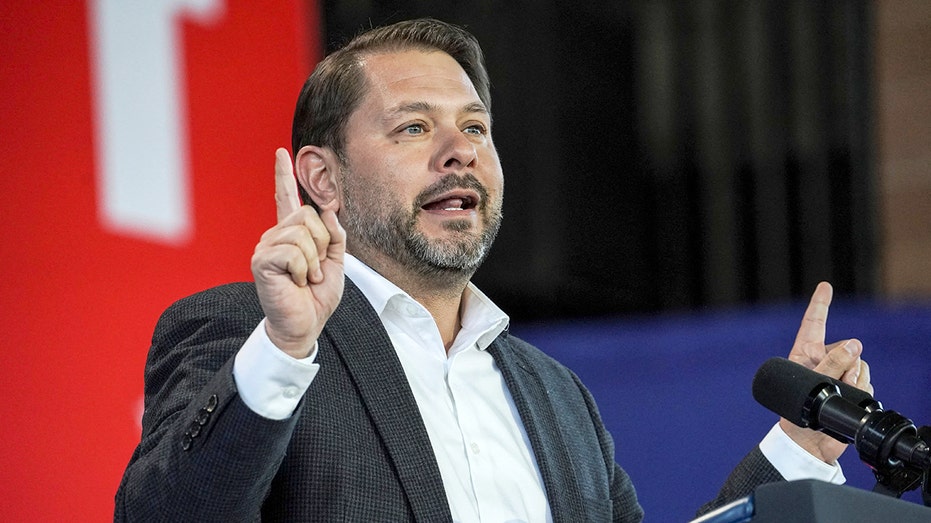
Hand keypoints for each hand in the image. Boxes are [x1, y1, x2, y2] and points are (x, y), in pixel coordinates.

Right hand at [250, 148, 345, 357]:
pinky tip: (296, 282)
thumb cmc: (317, 296)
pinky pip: (293, 251)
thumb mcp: (336, 262)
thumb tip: (327, 209)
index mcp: (292, 234)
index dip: (284, 175)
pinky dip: (303, 269)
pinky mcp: (262, 261)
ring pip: (302, 233)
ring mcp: (266, 247)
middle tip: (315, 269)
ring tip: (305, 278)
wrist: (305, 324)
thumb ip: (335, 235)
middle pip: (308, 215)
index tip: (281, 153)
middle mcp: (275, 236)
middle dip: (322, 244)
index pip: (286, 198)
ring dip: (313, 260)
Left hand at [779, 281, 872, 463]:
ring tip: (834, 393)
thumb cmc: (798, 410)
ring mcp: (841, 373)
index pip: (813, 324)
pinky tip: (846, 399)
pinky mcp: (853, 387)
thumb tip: (855, 345)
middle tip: (827, 382)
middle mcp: (824, 359)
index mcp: (805, 353)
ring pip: (859, 364)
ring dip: (852, 377)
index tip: (825, 287)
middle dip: (842, 362)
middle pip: (845, 347)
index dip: (819, 305)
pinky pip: (865, 380)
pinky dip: (859, 388)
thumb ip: (831, 363)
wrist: (810, 440)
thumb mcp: (809, 383)